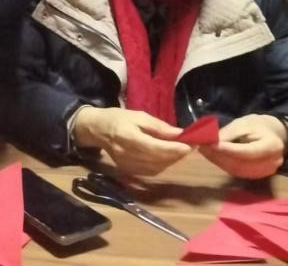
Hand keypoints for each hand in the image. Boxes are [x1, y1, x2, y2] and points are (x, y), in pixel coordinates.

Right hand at [72, 106, 192, 177]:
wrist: (97, 130)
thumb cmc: (118, 119)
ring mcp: (127, 165)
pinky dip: (162, 165)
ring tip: (178, 151)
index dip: (174, 149)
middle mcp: (127, 154)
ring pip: (156, 168)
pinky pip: (151, 172)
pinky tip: (166, 157)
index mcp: (128, 137)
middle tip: (189, 146)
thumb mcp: (138, 115)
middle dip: (176, 154)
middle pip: (157, 160)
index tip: (190, 145)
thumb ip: (159, 126)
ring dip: (170, 161)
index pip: (155, 147)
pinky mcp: (128, 171)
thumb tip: (179, 134)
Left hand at [198, 114, 287, 179]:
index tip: (209, 144)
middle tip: (201, 147)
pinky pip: (238, 173)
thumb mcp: (243, 124)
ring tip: (204, 150)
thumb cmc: (257, 126)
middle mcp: (272, 163)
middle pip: (241, 164)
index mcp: (273, 146)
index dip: (227, 150)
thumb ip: (228, 134)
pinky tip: (213, 157)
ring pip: (237, 171)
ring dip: (218, 162)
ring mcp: (266, 172)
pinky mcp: (257, 176)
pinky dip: (223, 165)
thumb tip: (210, 142)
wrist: (273, 135)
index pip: (247, 152)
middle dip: (219, 156)